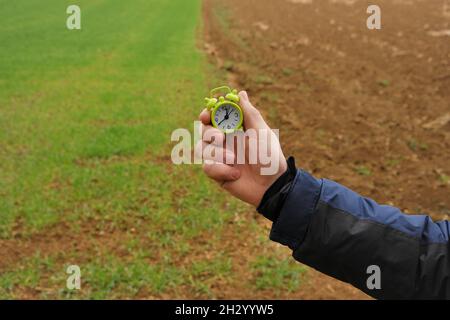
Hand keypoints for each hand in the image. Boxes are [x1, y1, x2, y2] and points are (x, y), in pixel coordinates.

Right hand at [196, 91, 286, 206]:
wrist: (271, 185)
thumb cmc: (269, 156)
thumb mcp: (260, 131)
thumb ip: (249, 112)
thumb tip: (240, 93)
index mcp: (235, 128)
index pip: (214, 116)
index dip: (207, 113)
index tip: (207, 114)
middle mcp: (224, 141)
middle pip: (203, 130)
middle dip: (209, 132)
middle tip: (220, 137)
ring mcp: (219, 157)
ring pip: (202, 148)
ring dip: (216, 153)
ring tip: (234, 159)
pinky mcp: (217, 172)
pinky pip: (207, 167)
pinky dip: (220, 170)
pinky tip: (235, 174)